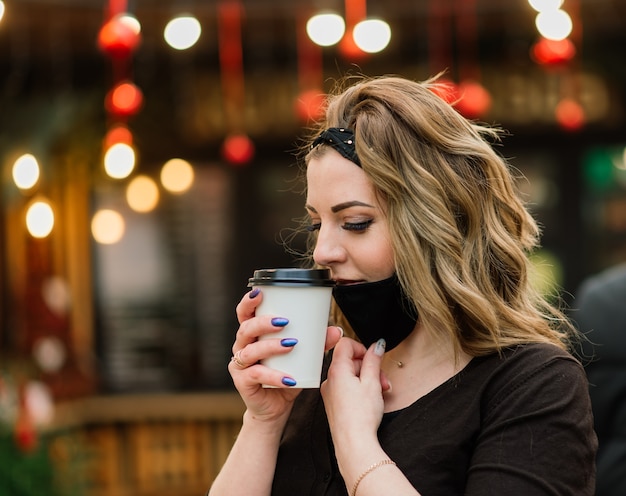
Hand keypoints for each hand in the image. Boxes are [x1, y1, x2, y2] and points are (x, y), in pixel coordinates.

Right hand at [230, 288, 342, 423]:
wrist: (275, 407)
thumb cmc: (285, 375)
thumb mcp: (302, 357)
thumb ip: (316, 343)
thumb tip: (336, 331)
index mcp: (252, 334)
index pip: (245, 313)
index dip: (248, 302)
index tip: (260, 292)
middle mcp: (242, 346)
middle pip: (245, 328)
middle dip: (263, 322)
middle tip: (284, 321)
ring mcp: (240, 365)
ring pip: (250, 350)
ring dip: (271, 346)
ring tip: (291, 344)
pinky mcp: (242, 382)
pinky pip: (256, 375)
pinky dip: (274, 376)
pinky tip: (289, 378)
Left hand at [321, 338, 389, 452]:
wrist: (353, 443)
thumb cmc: (360, 416)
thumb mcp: (372, 382)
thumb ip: (373, 360)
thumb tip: (376, 346)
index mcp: (337, 370)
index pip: (345, 344)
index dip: (361, 347)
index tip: (373, 357)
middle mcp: (330, 379)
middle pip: (350, 360)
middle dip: (368, 367)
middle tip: (381, 379)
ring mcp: (330, 392)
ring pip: (350, 375)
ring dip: (367, 379)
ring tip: (379, 391)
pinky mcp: (334, 403)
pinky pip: (346, 387)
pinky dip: (359, 389)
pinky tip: (370, 399)